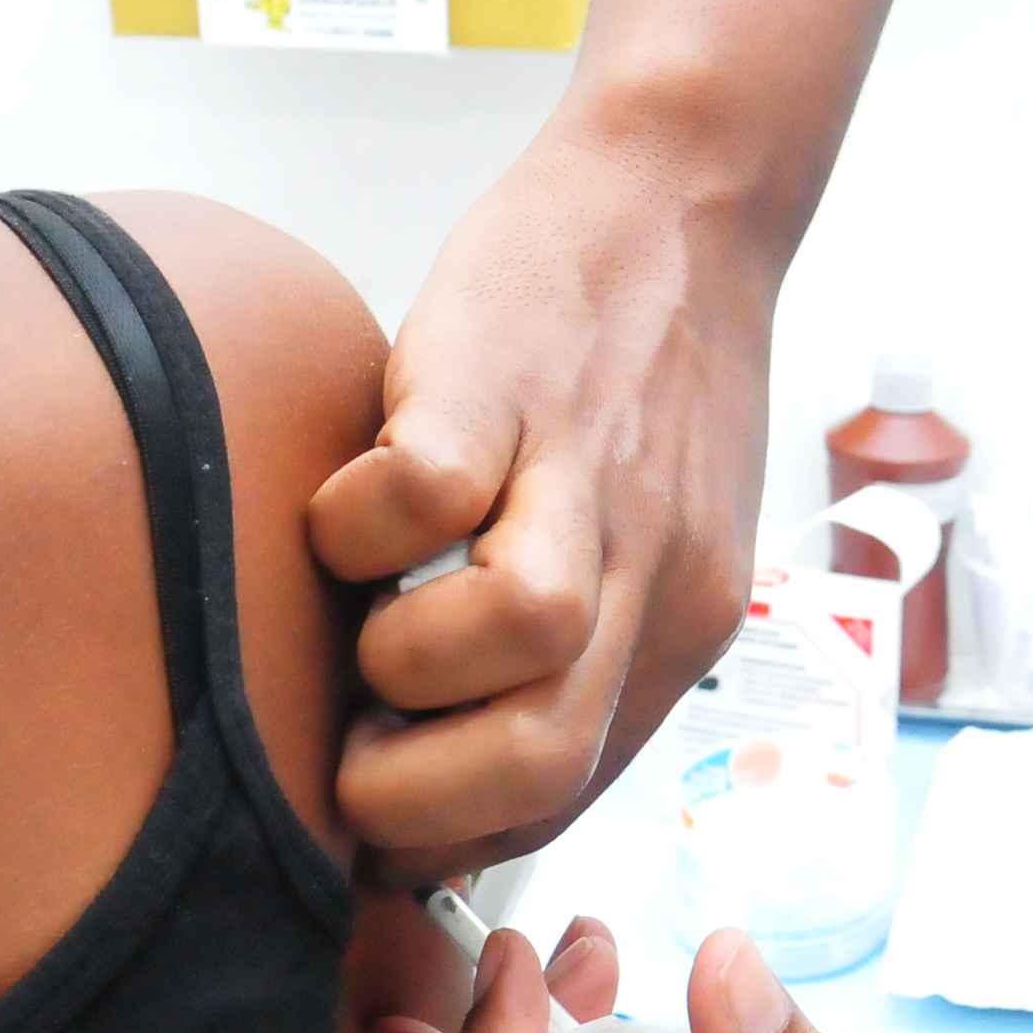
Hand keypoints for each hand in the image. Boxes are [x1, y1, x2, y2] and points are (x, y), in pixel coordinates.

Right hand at [315, 125, 776, 879]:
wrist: (684, 195)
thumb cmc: (645, 377)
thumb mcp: (658, 543)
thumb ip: (585, 652)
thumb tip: (451, 772)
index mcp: (680, 627)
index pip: (568, 799)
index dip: (450, 837)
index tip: (379, 821)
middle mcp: (651, 570)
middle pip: (547, 758)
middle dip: (415, 800)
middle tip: (351, 758)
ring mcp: (584, 474)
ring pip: (519, 636)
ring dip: (401, 660)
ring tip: (365, 613)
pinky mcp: (506, 383)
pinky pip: (427, 494)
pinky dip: (361, 522)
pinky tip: (348, 502)